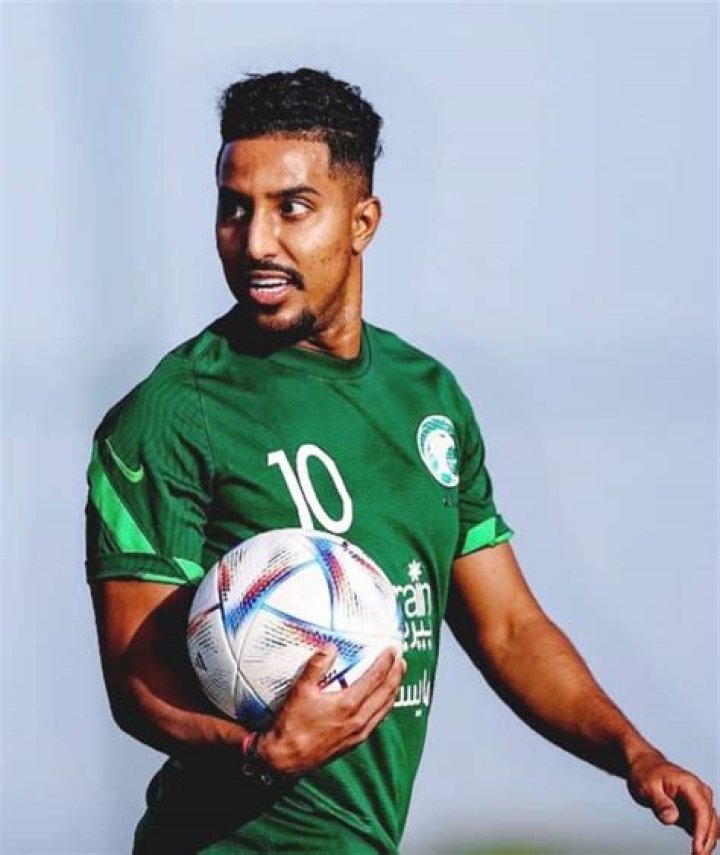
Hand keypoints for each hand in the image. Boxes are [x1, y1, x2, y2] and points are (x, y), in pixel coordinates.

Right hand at [257, 645, 405, 775]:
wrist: (285, 760)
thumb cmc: (291, 725)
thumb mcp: (300, 690)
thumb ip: (316, 666)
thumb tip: (330, 647)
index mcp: (348, 704)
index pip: (376, 678)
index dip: (386, 662)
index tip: (392, 649)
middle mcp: (359, 720)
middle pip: (386, 693)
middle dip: (396, 674)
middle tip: (401, 659)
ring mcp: (359, 733)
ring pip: (385, 708)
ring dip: (393, 690)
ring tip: (397, 676)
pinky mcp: (355, 743)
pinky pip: (377, 720)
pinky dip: (385, 706)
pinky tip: (382, 702)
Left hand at [627, 750, 717, 854]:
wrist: (644, 766)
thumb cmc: (645, 773)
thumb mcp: (646, 786)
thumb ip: (659, 802)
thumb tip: (671, 818)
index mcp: (689, 784)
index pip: (703, 811)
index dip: (702, 833)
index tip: (698, 850)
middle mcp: (699, 792)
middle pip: (711, 822)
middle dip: (707, 842)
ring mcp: (699, 801)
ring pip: (712, 827)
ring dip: (707, 842)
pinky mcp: (695, 810)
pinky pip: (704, 827)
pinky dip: (703, 839)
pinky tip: (697, 849)